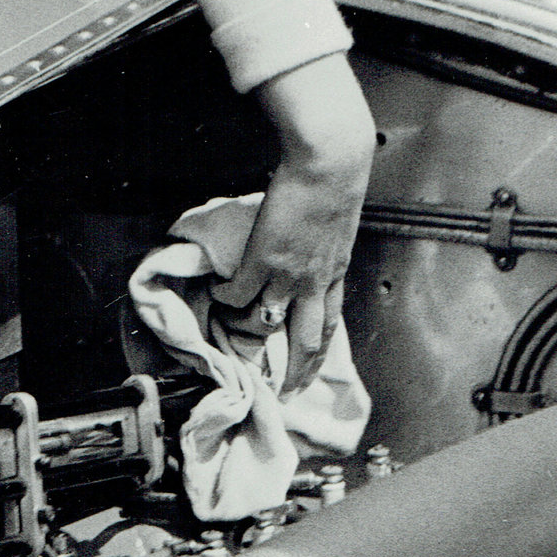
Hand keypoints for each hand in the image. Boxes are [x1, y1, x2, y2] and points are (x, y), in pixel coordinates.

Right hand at [221, 51, 376, 389]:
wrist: (330, 165)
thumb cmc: (337, 184)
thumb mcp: (336, 227)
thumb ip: (323, 248)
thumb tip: (311, 253)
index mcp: (334, 274)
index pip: (329, 326)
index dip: (317, 356)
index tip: (307, 377)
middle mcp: (315, 283)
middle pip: (307, 340)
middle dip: (294, 371)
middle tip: (280, 391)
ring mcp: (290, 274)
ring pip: (271, 321)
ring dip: (253, 337)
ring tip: (236, 347)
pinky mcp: (265, 258)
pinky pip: (240, 291)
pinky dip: (227, 296)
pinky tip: (219, 295)